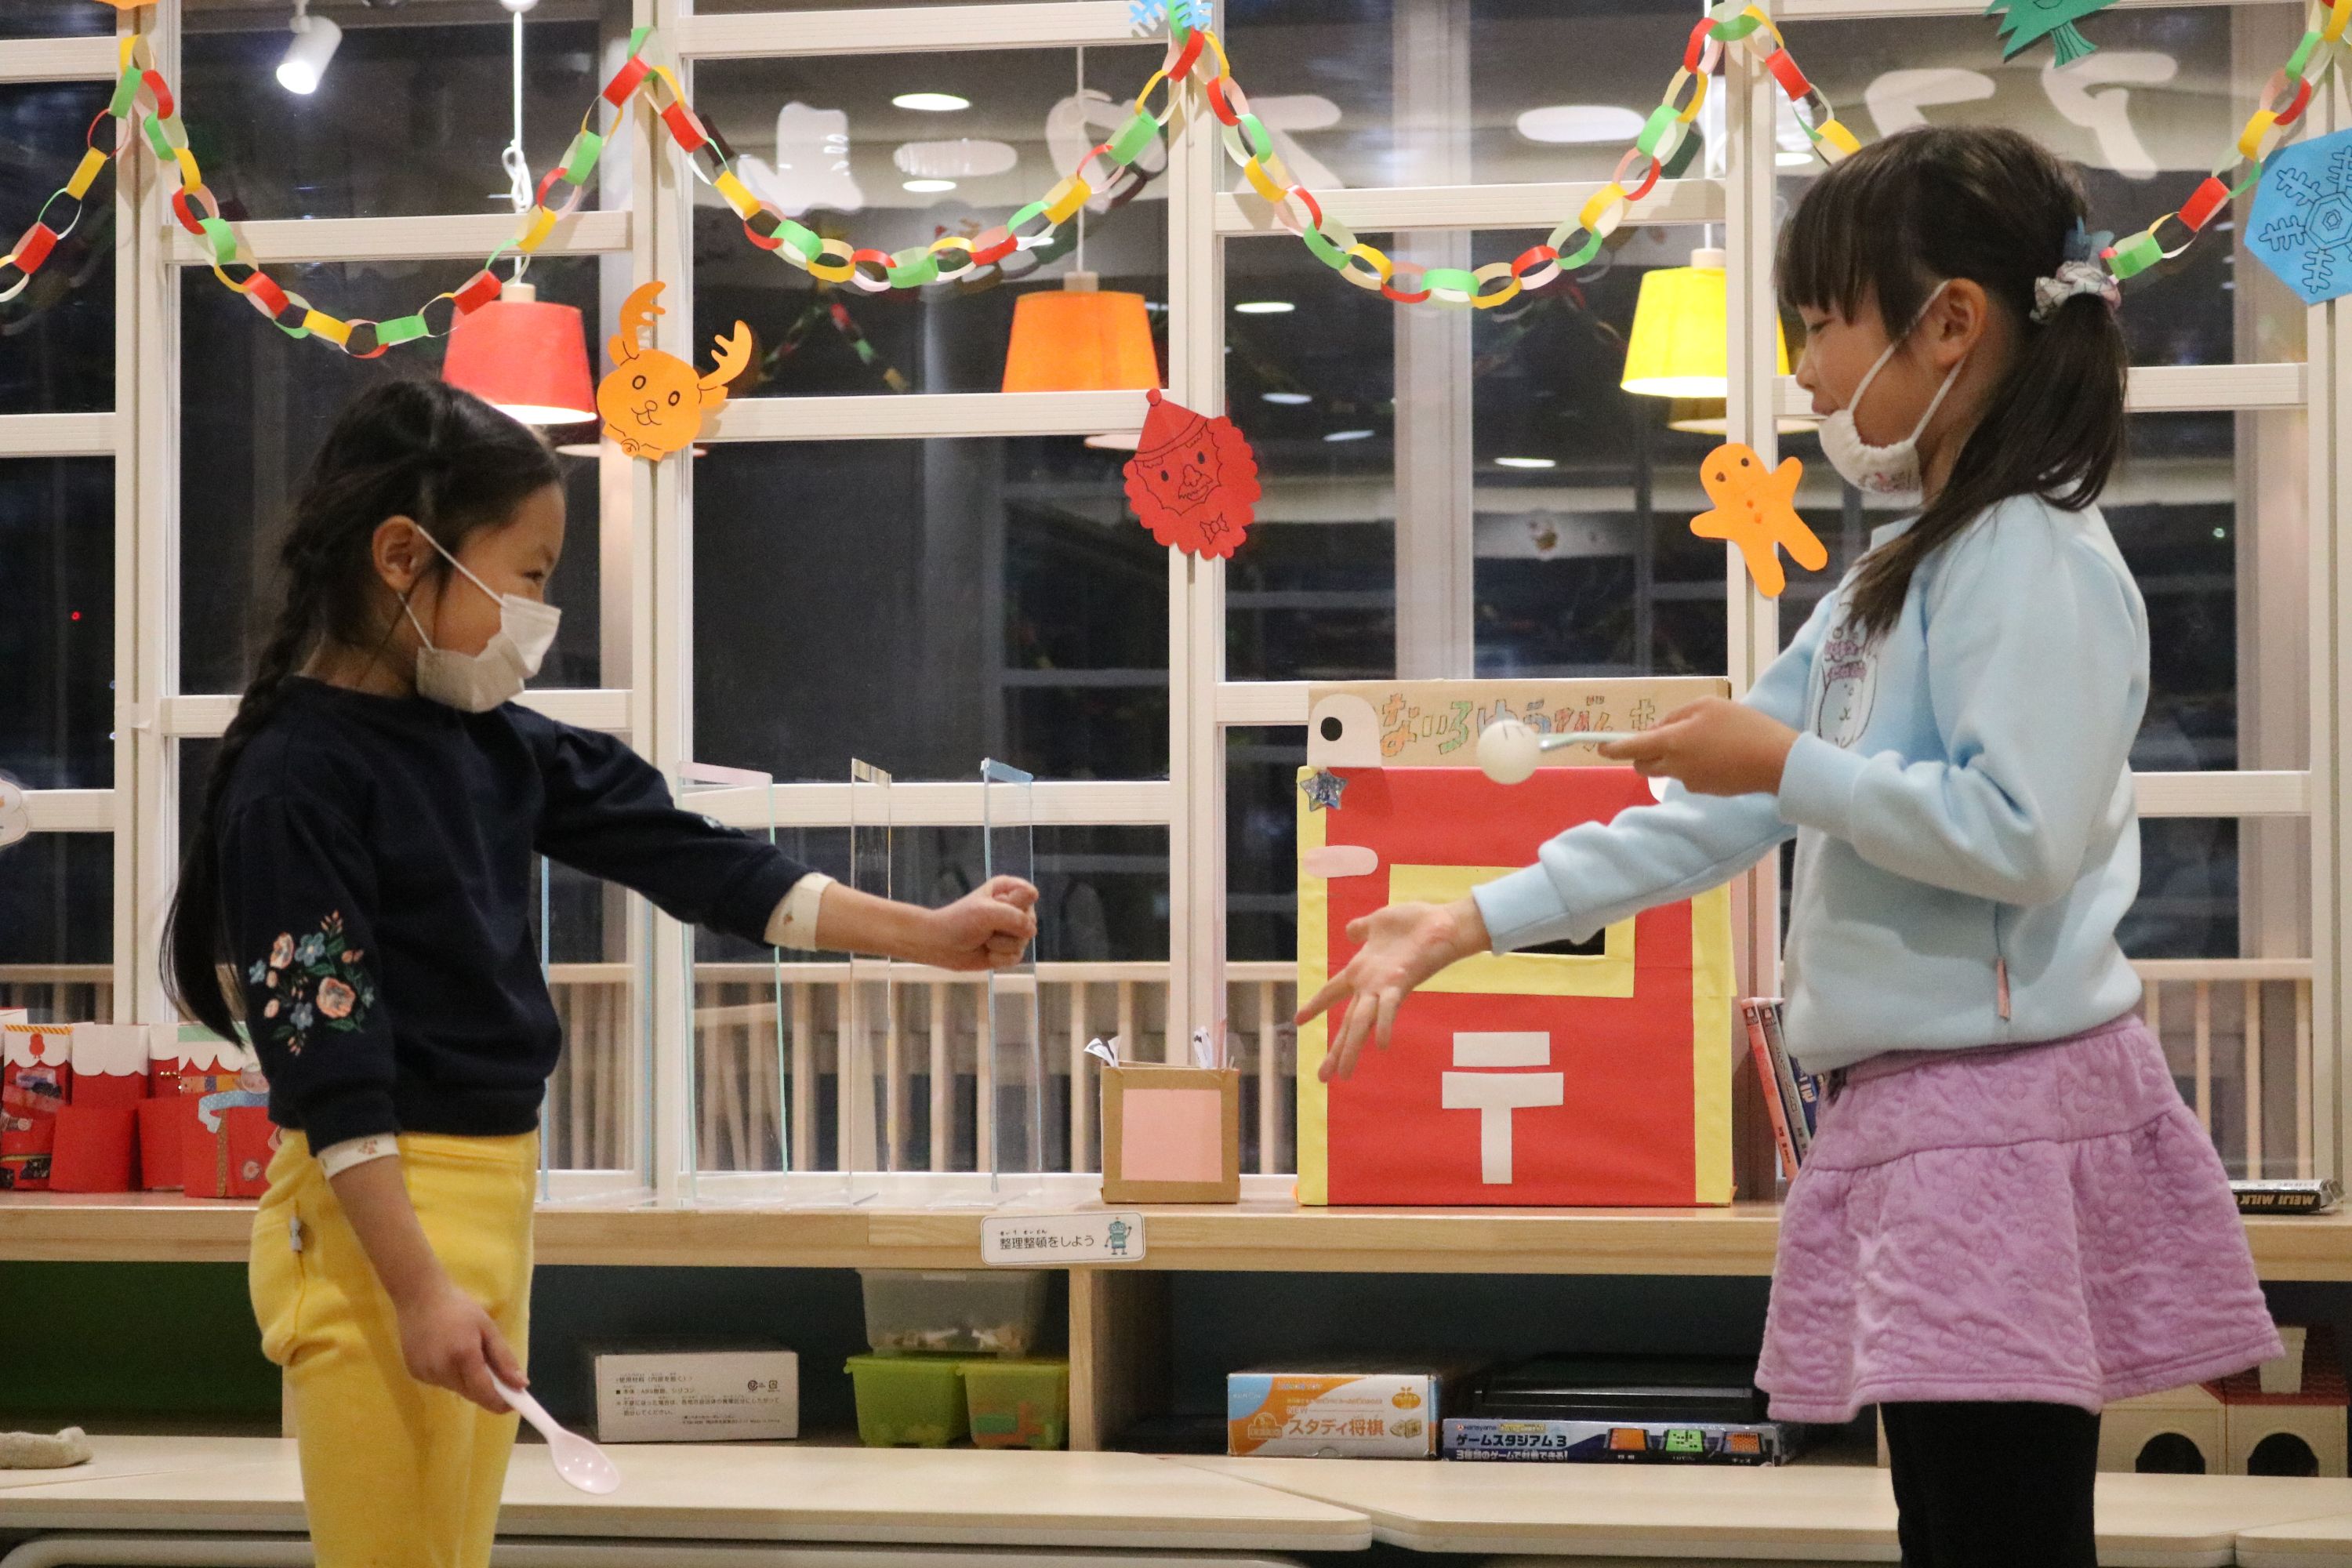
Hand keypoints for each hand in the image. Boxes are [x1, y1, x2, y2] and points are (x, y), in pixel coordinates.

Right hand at [395, 1274, 526, 1413]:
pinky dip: (449, 1375)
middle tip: (493, 1372)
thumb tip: (521, 1384)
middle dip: (485, 1389)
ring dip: (466, 1381)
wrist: (419, 1296)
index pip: (484, 1392)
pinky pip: (439, 1382)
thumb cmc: (459, 1308)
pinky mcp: (414, 1373)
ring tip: (465, 1353)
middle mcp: (442, 1370)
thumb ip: (504, 1358)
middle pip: (470, 1393)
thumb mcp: (487, 1328)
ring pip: (455, 1388)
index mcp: (463, 1356)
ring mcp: (425, 1373)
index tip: (513, 1405)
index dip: (500, 1403)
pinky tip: (446, 1353)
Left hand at [917, 875, 1039, 970]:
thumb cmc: (960, 921)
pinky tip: (987, 952)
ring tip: (985, 940)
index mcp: (1008, 889)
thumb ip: (1014, 916)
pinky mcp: (1009, 950)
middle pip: (1030, 920)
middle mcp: (1014, 908)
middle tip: (987, 926)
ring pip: (1023, 941)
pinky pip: (1016, 957)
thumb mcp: (987, 912)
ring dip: (1000, 945)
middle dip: (1007, 928)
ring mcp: (1013, 931)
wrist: (941, 945)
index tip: (996, 904)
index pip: (1029, 894)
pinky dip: (999, 958)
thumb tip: (1032, 931)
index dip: (1015, 904)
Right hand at [1294, 898, 1486, 1082]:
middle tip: (1322, 1078)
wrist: (1444, 923)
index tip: (1297, 1022)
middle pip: (1348, 1023)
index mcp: (1362, 971)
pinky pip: (1389, 1008)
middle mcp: (1371, 986)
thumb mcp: (1378, 922)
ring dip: (1351, 1049)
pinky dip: (1383, 1025)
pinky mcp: (1400, 984)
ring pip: (1361, 1022)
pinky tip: (1379, 1046)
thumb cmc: (1416, 923)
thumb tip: (1349, 931)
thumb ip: (1362, 929)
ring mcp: (1384, 988)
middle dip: (1335, 1051)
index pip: (1332, 991)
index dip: (1315, 1005)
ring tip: (1343, 1075)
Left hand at [1598, 698, 1798, 796]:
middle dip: (1643, 753)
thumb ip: (1676, 717)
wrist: (1776, 761)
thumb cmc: (1741, 726)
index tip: (1601, 749)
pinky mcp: (1706, 791)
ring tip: (1702, 740)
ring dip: (1671, 758)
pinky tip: (1718, 754)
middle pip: (1643, 764)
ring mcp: (1690, 783)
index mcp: (1670, 743)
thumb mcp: (1707, 706)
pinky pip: (1689, 777)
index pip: (1631, 748)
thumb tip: (1659, 731)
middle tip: (1663, 736)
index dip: (1613, 749)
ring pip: (1667, 770)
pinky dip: (1693, 766)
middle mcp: (1674, 767)